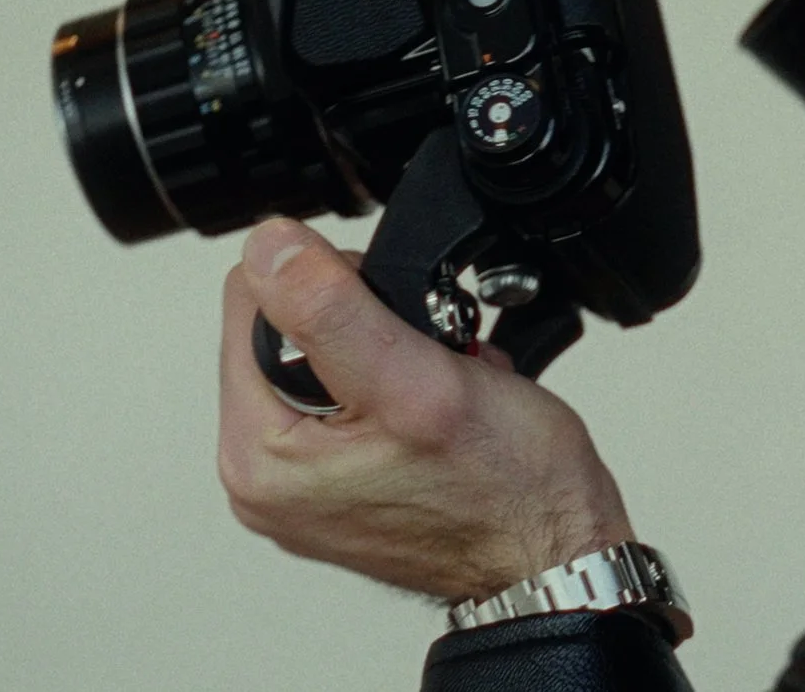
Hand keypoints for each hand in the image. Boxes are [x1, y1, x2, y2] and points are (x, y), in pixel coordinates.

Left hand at [216, 217, 635, 599]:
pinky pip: (347, 395)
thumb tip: (267, 246)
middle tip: (422, 362)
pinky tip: (433, 403)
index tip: (389, 322)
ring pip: (322, 356)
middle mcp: (265, 478)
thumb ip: (333, 310)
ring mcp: (300, 485)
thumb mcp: (419, 381)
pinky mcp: (335, 484)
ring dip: (386, 350)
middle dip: (361, 322)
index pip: (249, 298)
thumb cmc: (505, 496)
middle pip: (282, 327)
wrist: (555, 559)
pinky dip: (395, 381)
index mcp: (258, 456)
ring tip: (436, 383)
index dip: (329, 282)